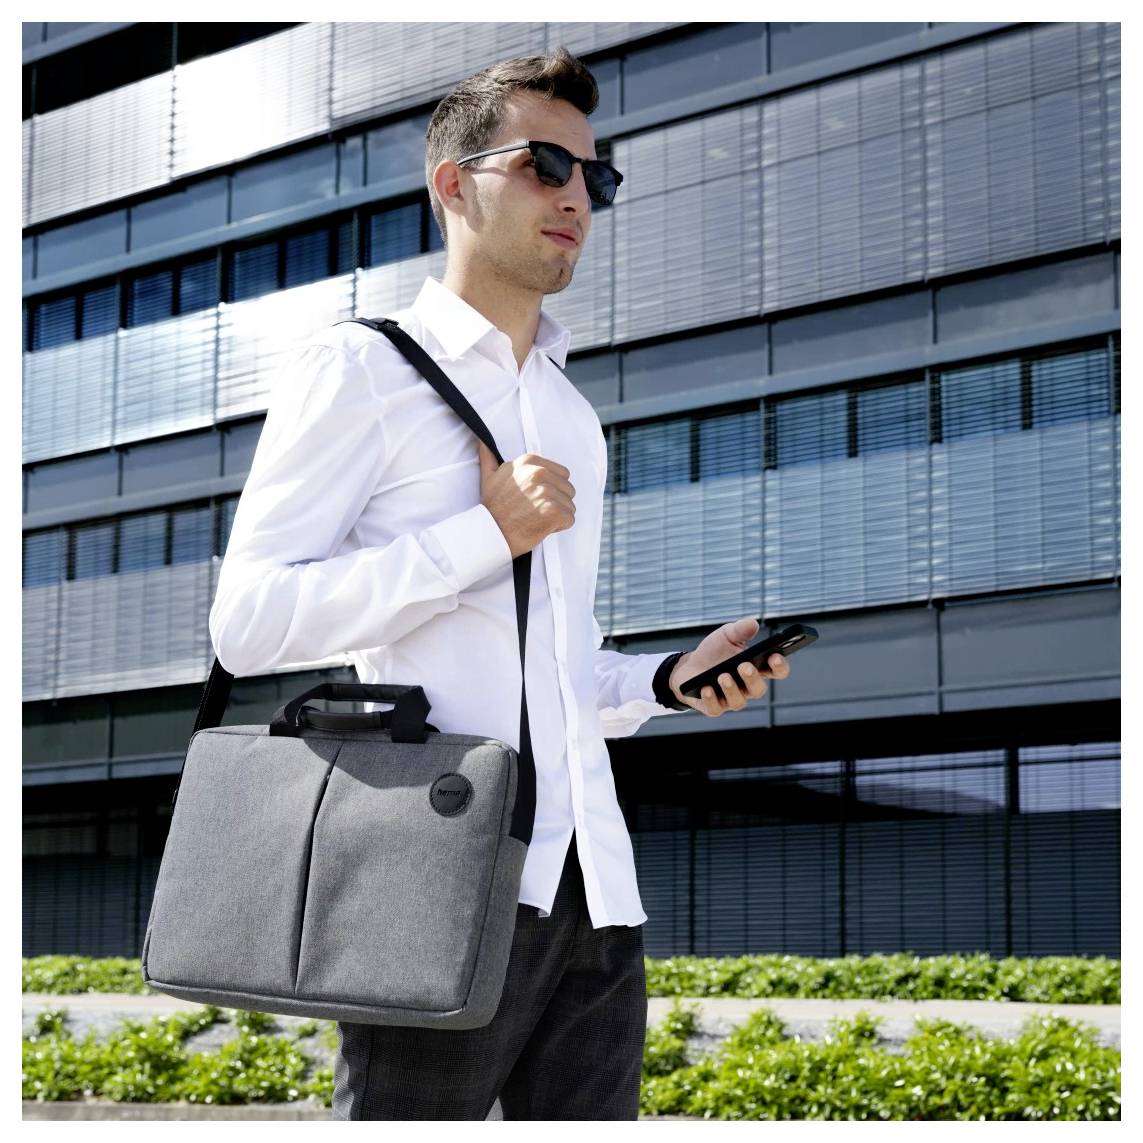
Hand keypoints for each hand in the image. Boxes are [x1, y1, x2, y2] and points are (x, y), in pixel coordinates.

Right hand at [478, 439, 575, 558]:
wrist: (491, 533)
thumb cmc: (492, 508)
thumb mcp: (488, 477)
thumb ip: (490, 458)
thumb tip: (482, 443)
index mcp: (529, 462)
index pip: (561, 473)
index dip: (551, 489)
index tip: (534, 498)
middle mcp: (539, 473)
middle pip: (568, 488)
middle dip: (556, 501)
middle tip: (536, 510)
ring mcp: (547, 491)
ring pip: (569, 504)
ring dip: (557, 515)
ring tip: (537, 518)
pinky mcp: (554, 510)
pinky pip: (569, 519)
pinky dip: (559, 526)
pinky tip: (541, 527)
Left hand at [668, 617, 790, 716]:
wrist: (689, 666)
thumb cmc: (714, 652)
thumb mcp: (726, 636)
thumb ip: (740, 630)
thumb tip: (753, 624)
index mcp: (757, 669)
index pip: (776, 671)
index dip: (779, 666)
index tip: (775, 656)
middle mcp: (747, 687)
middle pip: (758, 689)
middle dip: (752, 678)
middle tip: (744, 666)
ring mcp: (730, 699)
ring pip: (738, 701)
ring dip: (732, 689)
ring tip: (723, 676)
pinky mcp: (712, 707)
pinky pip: (715, 708)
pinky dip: (711, 700)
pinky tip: (706, 689)